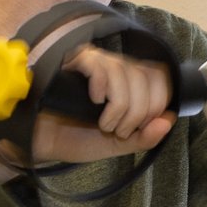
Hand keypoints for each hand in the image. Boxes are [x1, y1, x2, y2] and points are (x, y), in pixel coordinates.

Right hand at [26, 45, 176, 164]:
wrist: (37, 142)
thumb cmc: (74, 138)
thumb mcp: (116, 145)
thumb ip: (144, 137)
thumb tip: (169, 121)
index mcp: (129, 84)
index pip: (160, 77)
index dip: (158, 102)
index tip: (140, 127)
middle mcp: (115, 68)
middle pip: (146, 76)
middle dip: (139, 110)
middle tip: (120, 130)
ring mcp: (95, 63)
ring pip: (125, 71)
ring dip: (121, 106)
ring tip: (105, 124)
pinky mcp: (73, 61)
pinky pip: (100, 64)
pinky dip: (104, 86)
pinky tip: (95, 100)